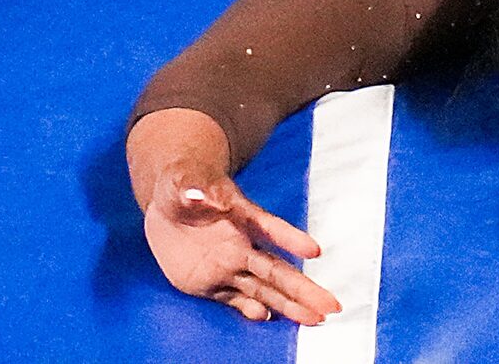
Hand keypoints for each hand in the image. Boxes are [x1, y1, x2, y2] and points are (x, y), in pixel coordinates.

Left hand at [142, 169, 340, 325]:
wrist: (167, 204)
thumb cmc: (180, 183)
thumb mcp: (180, 179)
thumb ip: (191, 187)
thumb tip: (199, 194)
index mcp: (240, 215)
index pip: (269, 228)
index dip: (290, 238)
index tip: (314, 251)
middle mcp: (241, 244)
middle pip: (277, 269)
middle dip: (303, 287)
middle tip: (331, 304)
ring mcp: (228, 266)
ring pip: (264, 290)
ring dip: (289, 305)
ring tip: (316, 319)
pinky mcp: (211, 284)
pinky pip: (234, 300)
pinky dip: (250, 310)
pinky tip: (267, 318)